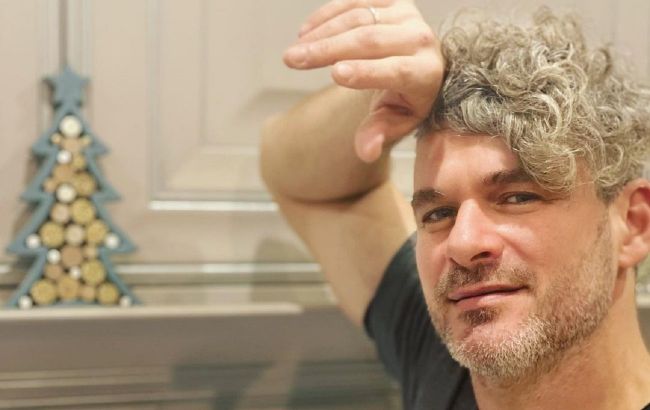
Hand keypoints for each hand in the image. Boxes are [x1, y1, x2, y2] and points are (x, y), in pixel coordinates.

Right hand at [284, 0, 443, 161]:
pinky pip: (355, 2)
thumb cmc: (401, 101)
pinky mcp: (391, 0)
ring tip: (294, 52)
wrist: (414, 70)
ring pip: (359, 18)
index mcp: (427, 73)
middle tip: (293, 59)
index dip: (366, 72)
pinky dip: (327, 15)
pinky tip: (305, 32)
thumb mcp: (392, 122)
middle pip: (371, 41)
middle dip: (328, 50)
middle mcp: (422, 40)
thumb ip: (378, 135)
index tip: (334, 75)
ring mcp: (406, 15)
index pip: (397, 71)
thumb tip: (367, 152)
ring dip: (321, 33)